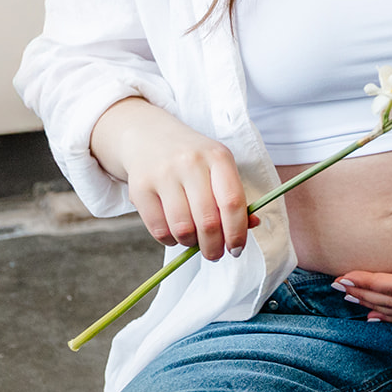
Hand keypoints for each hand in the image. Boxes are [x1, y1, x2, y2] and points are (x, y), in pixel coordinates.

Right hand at [90, 98, 252, 260]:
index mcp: (217, 156)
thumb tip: (251, 226)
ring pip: (182, 229)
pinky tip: (175, 232)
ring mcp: (162, 174)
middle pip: (208, 221)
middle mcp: (190, 162)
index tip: (236, 249)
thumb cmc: (192, 159)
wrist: (149, 137)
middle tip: (215, 254)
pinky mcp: (140, 188)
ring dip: (191, 244)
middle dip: (214, 247)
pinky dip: (171, 240)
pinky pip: (159, 230)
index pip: (232, 202)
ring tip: (194, 238)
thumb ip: (234, 197)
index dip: (237, 232)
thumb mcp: (218, 167)